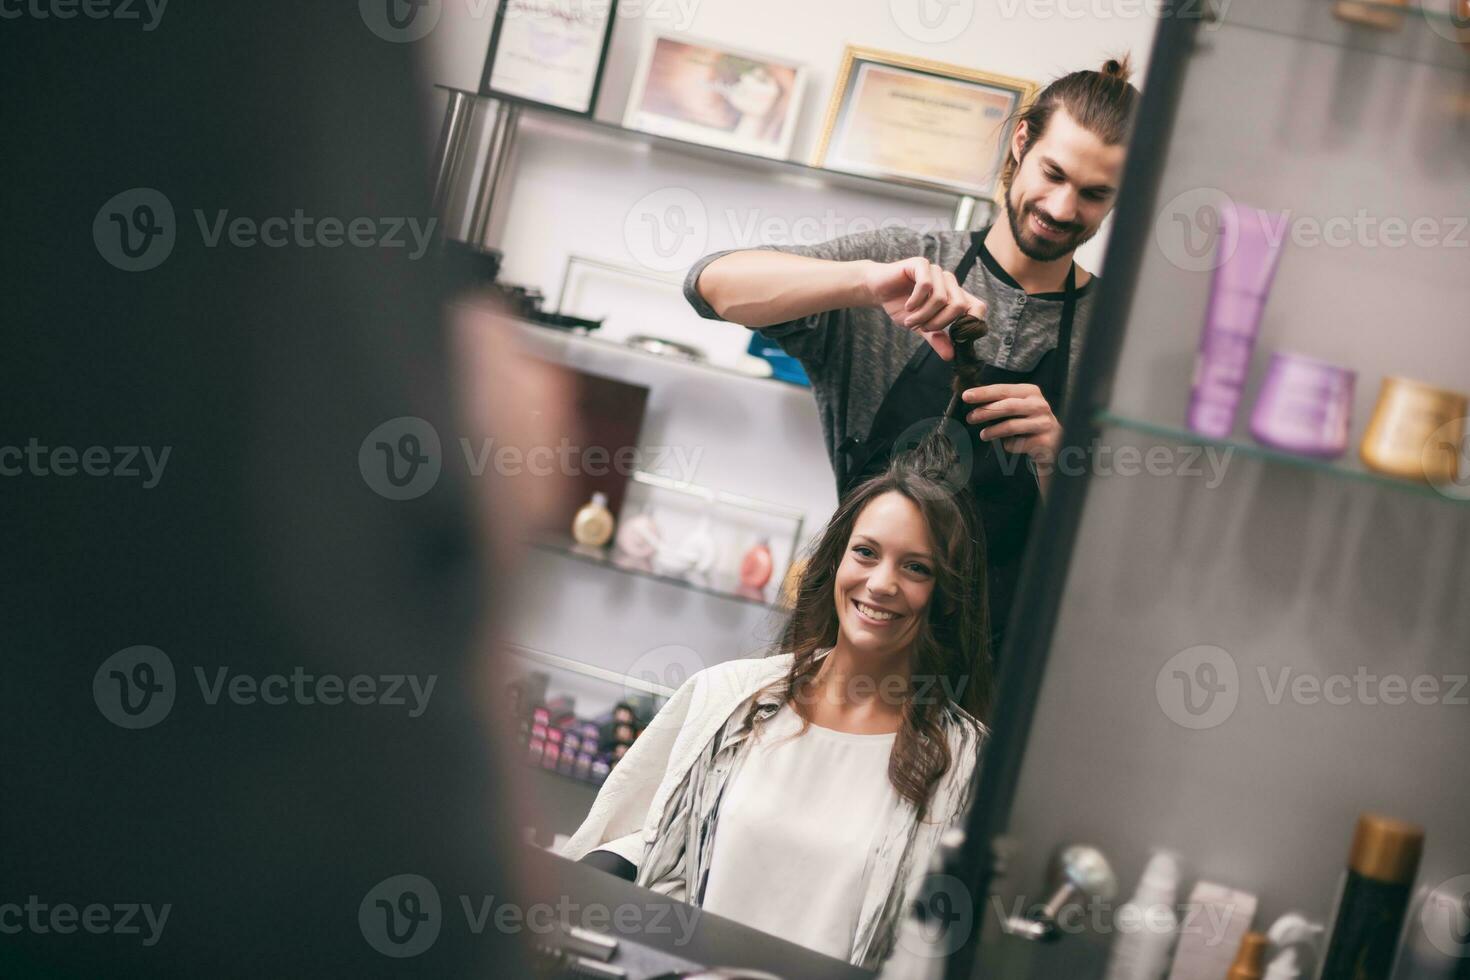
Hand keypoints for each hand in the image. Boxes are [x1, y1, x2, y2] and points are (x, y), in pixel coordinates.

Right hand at [862, 257, 986, 361]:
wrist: (878, 289)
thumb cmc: (901, 305)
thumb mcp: (921, 326)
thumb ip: (936, 338)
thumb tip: (951, 356)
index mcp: (954, 295)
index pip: (978, 307)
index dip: (971, 322)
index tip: (953, 336)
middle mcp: (949, 281)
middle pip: (959, 305)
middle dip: (939, 322)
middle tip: (922, 328)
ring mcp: (936, 271)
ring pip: (941, 298)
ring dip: (923, 315)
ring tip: (910, 320)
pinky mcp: (921, 264)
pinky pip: (926, 285)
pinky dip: (916, 301)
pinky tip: (908, 306)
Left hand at [963, 383, 1061, 472]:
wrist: (1054, 443)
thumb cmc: (1029, 422)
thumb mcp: (1018, 407)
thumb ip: (1001, 402)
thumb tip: (973, 399)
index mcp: (1031, 392)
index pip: (1003, 389)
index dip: (984, 393)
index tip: (966, 396)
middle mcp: (1039, 405)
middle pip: (1007, 406)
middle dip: (985, 412)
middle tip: (970, 418)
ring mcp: (1044, 423)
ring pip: (1011, 426)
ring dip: (993, 431)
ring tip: (983, 434)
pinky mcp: (1044, 441)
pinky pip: (1018, 444)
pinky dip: (1008, 445)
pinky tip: (1006, 444)